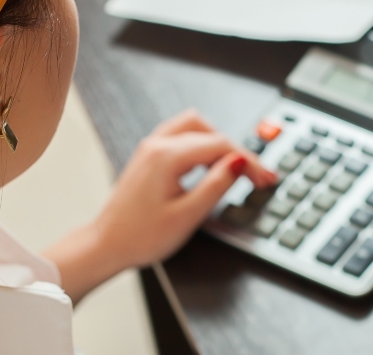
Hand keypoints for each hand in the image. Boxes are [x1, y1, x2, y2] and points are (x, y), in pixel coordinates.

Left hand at [96, 109, 275, 266]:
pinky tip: (209, 165)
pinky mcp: (148, 156)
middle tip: (254, 175)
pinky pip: (181, 136)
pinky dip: (201, 145)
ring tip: (234, 169)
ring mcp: (150, 148)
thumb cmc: (140, 236)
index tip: (265, 178)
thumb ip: (216, 185)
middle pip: (209, 130)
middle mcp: (156, 145)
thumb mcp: (187, 215)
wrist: (107, 245)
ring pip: (195, 126)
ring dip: (218, 143)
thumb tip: (239, 162)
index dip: (249, 161)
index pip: (220, 145)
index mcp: (166, 156)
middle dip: (236, 150)